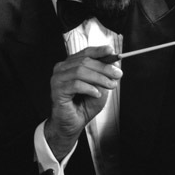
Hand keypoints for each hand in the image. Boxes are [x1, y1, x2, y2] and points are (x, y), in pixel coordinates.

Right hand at [45, 45, 122, 159]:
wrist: (74, 123)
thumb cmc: (84, 104)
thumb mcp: (100, 86)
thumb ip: (104, 74)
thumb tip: (114, 62)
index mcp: (72, 64)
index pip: (86, 52)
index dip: (99, 51)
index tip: (111, 51)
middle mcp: (62, 68)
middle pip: (85, 61)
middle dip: (104, 67)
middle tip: (117, 74)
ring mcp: (58, 79)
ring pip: (80, 71)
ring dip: (99, 78)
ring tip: (110, 85)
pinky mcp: (57, 91)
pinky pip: (75, 85)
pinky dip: (89, 88)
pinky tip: (97, 94)